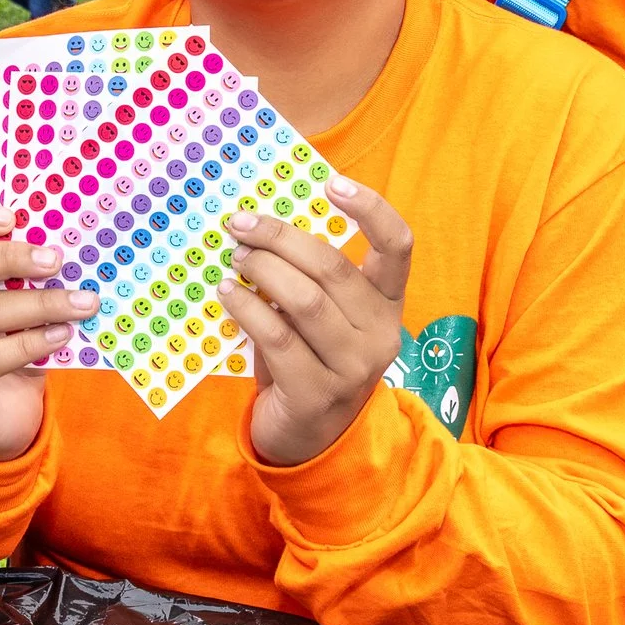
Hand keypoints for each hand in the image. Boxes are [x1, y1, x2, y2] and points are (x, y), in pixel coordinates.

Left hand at [216, 177, 412, 468]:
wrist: (309, 442)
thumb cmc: (309, 359)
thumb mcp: (320, 317)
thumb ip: (307, 277)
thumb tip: (259, 222)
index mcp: (388, 304)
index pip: (398, 246)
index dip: (370, 208)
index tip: (332, 182)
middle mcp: (381, 334)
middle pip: (333, 267)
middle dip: (280, 237)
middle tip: (241, 224)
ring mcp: (353, 369)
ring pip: (305, 300)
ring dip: (262, 270)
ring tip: (234, 259)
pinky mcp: (317, 394)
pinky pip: (277, 338)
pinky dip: (247, 309)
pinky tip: (227, 294)